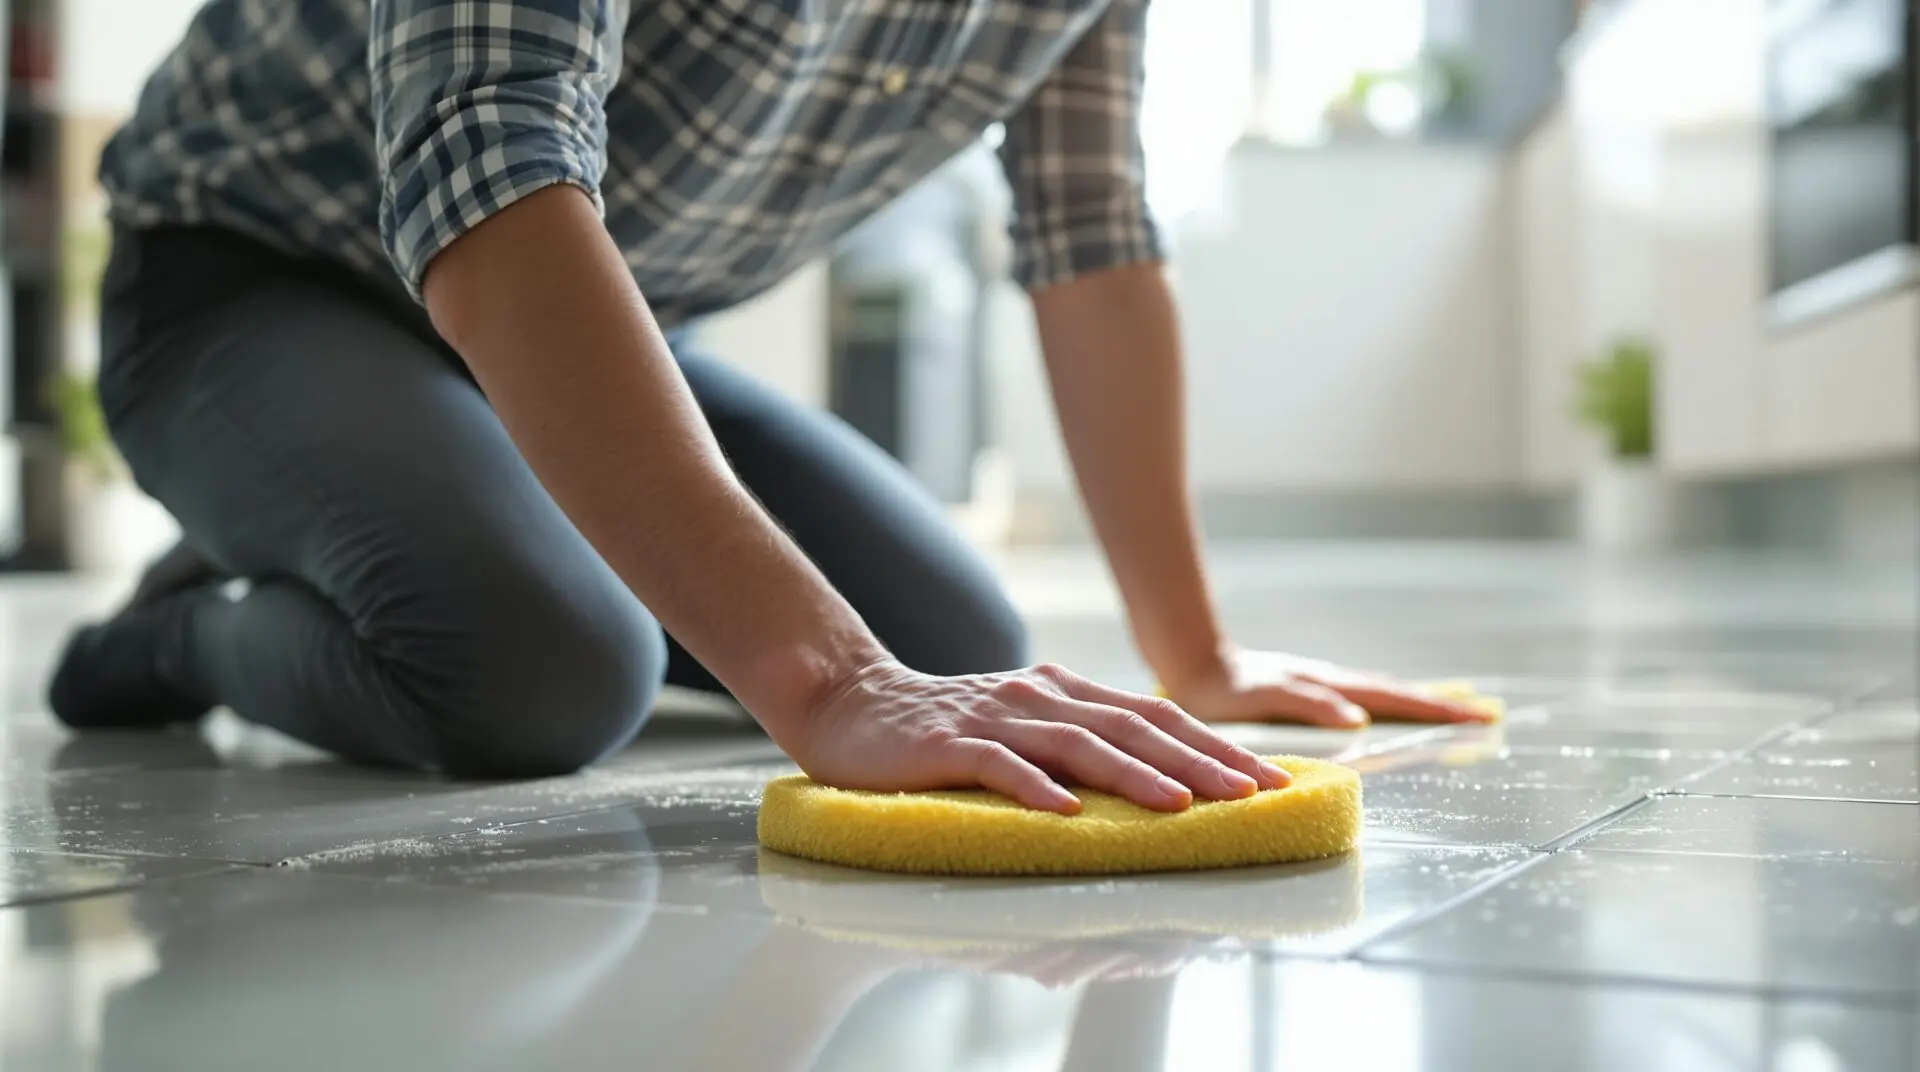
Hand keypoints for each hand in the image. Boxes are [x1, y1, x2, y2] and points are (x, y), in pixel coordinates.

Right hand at [787, 659, 1291, 814]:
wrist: (850, 705)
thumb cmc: (945, 730)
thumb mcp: (1026, 729)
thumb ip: (1083, 744)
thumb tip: (1165, 782)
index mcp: (1064, 691)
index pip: (1155, 717)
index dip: (1214, 746)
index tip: (1269, 779)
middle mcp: (1038, 696)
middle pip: (1131, 726)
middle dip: (1197, 761)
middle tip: (1250, 794)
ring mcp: (993, 718)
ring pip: (1076, 745)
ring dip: (1133, 776)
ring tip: (1180, 806)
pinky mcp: (946, 744)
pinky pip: (998, 765)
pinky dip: (1035, 788)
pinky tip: (1067, 812)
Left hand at [1165, 648, 1498, 727]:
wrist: (1191, 663)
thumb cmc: (1222, 689)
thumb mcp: (1263, 699)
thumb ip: (1308, 705)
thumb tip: (1357, 720)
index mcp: (1329, 688)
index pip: (1394, 701)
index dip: (1436, 710)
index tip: (1480, 717)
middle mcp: (1332, 684)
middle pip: (1397, 694)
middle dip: (1441, 705)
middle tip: (1487, 714)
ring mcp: (1322, 684)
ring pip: (1382, 692)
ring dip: (1419, 701)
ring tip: (1455, 707)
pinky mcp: (1308, 690)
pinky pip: (1362, 695)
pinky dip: (1388, 701)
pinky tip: (1388, 709)